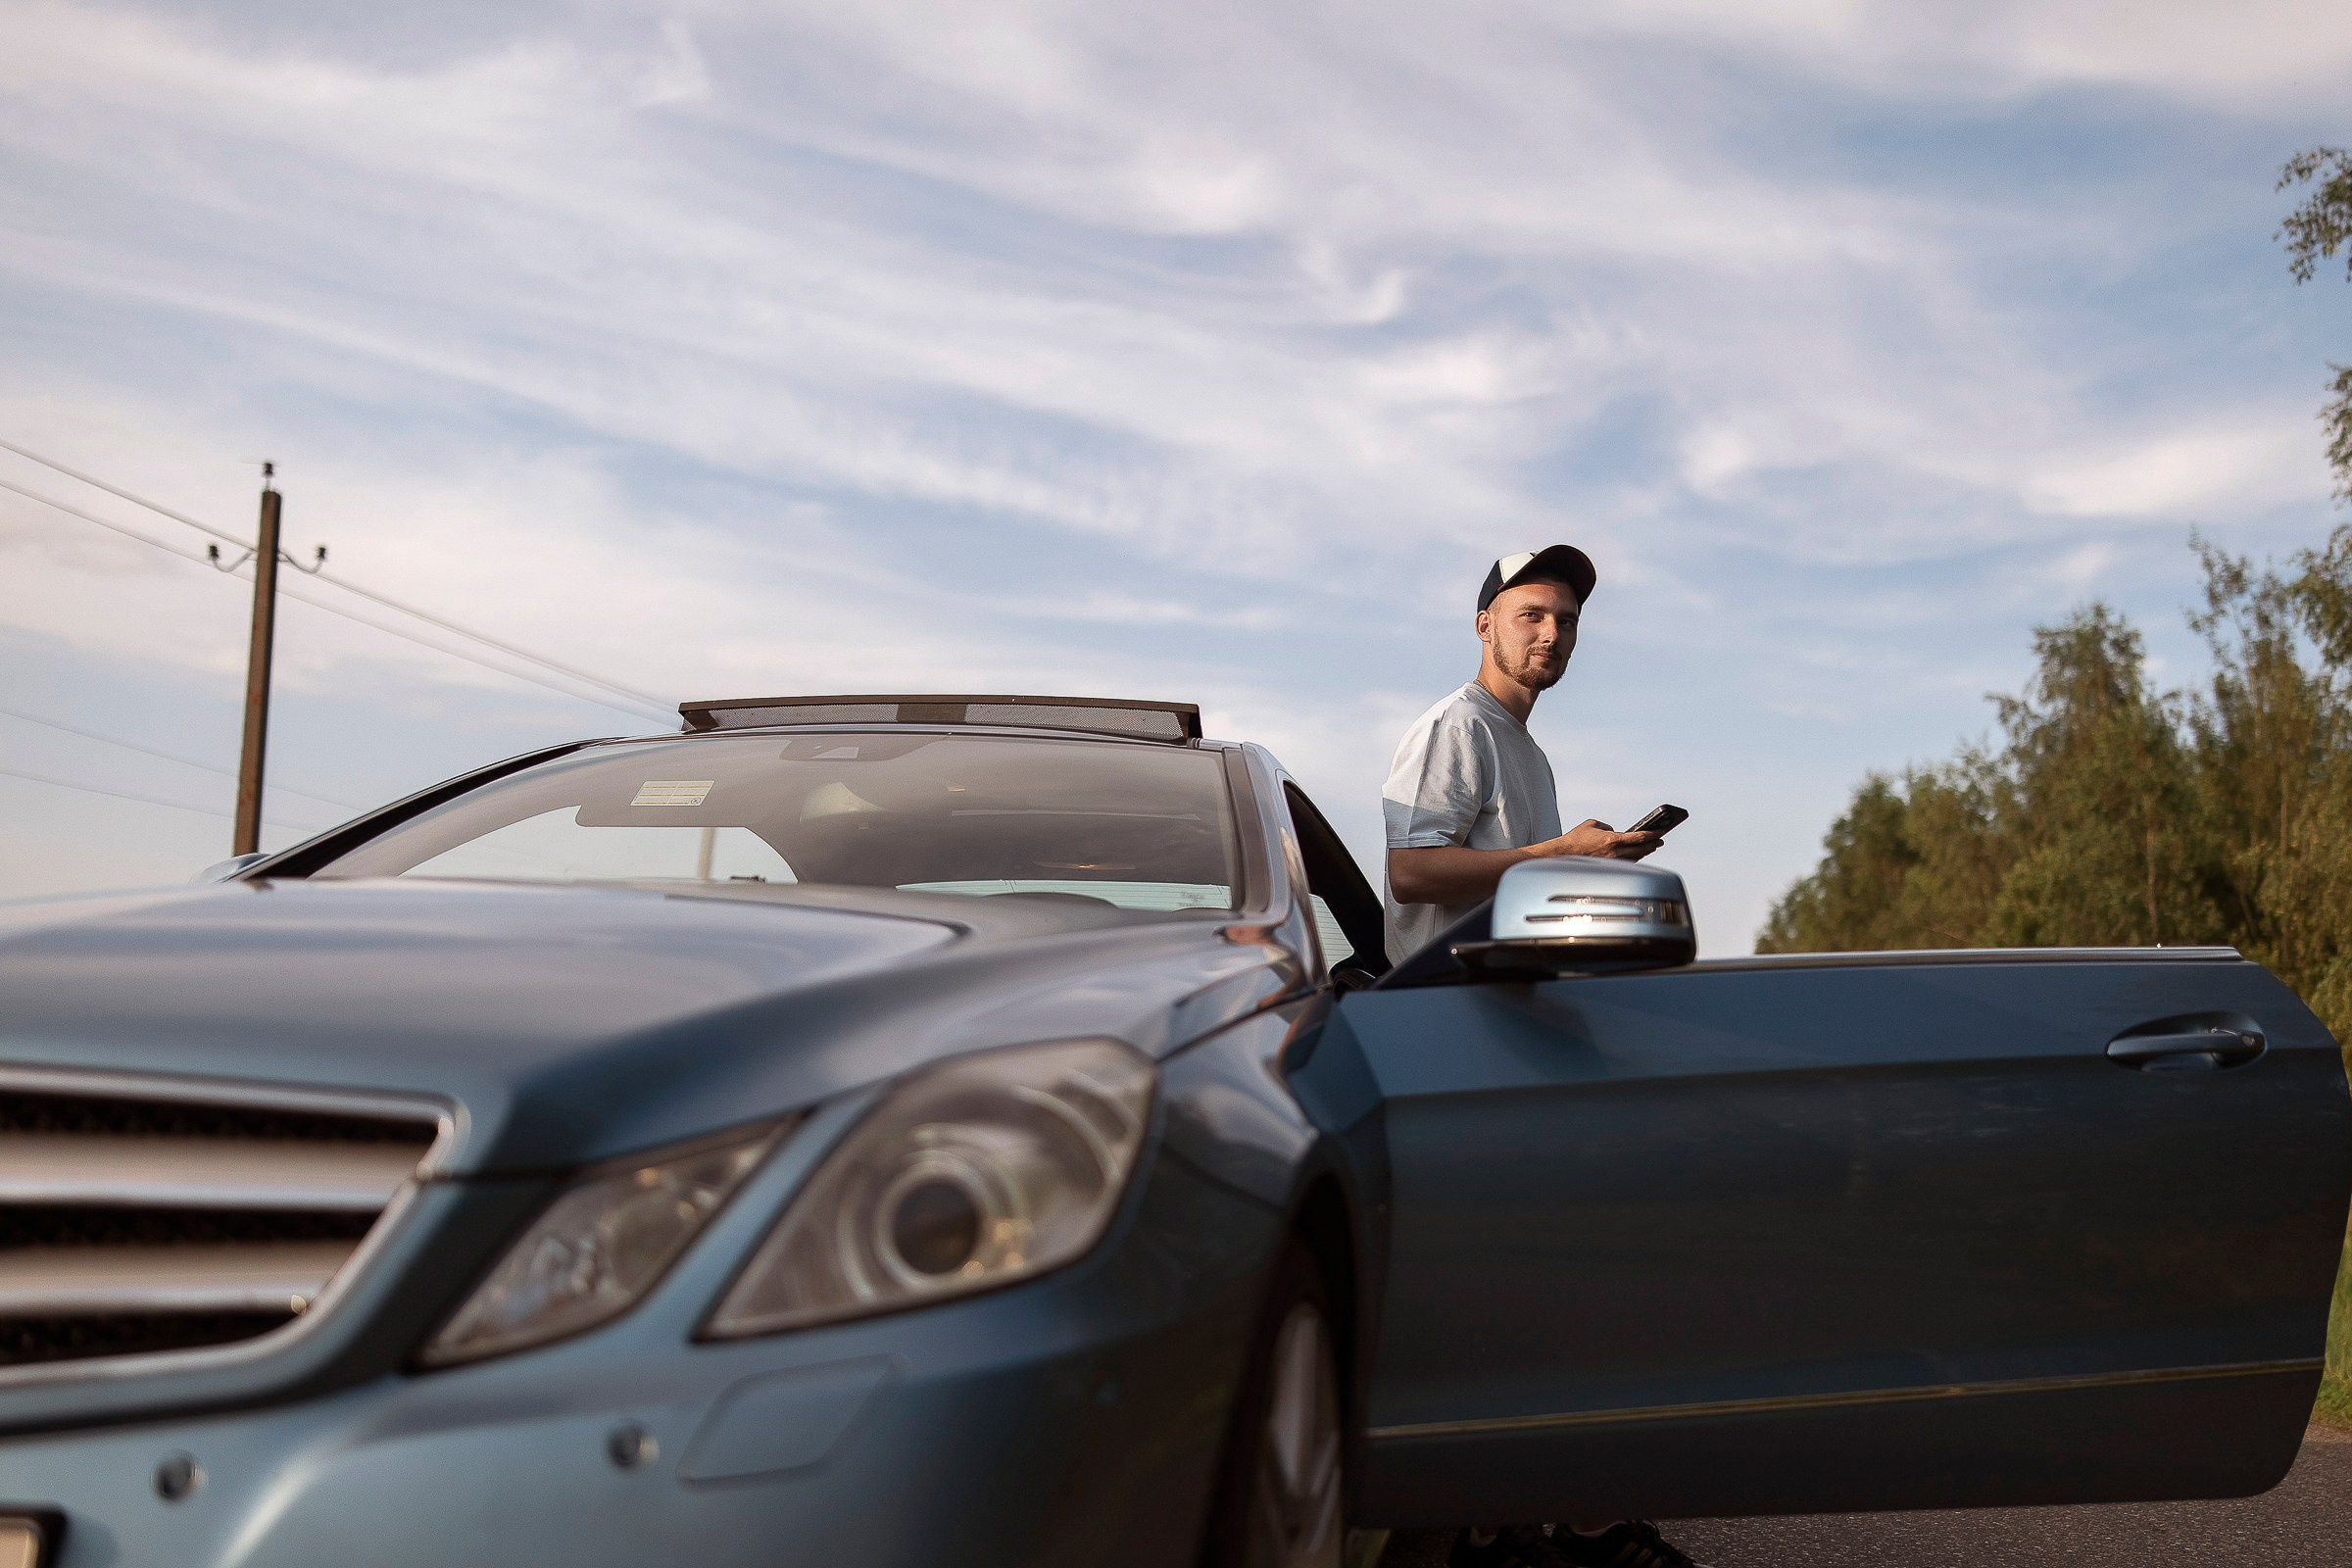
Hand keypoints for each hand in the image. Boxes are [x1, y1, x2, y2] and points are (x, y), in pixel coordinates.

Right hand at [1542, 819, 1661, 860]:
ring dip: (1644, 852)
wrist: (1563, 854)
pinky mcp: (1607, 868)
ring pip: (1634, 858)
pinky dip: (1633, 858)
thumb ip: (1608, 827)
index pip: (1639, 837)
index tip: (1661, 832)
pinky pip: (1625, 863)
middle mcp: (1615, 853)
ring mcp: (1612, 862)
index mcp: (1613, 840)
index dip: (1653, 834)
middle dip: (1653, 844)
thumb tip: (1614, 831)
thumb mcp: (1593, 824)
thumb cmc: (1576, 838)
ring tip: (1651, 847)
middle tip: (1660, 840)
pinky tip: (1636, 855)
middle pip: (1641, 850)